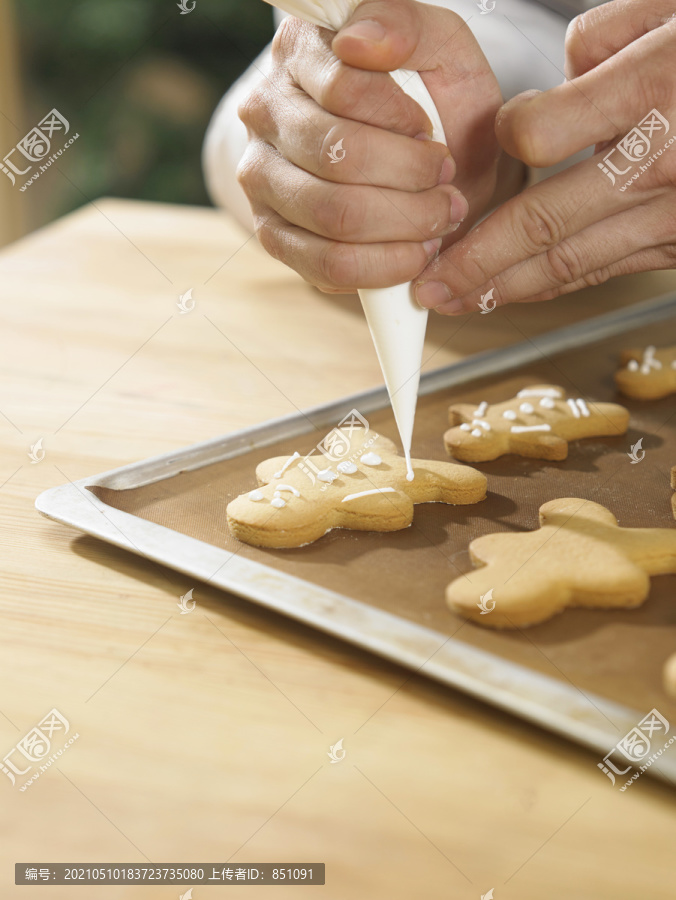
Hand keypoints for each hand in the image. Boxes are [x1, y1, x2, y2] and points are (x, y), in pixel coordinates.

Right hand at [237, 0, 503, 291]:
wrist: (430, 161)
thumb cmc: (435, 103)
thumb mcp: (440, 49)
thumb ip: (406, 26)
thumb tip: (358, 41)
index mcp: (298, 53)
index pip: (343, 89)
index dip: (401, 122)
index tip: (431, 133)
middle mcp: (264, 114)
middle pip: (336, 157)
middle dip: (409, 178)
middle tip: (447, 185)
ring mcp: (262, 180)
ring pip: (332, 215)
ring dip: (403, 224)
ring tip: (438, 218)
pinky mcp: (274, 236)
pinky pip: (325, 266)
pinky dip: (383, 266)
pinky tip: (415, 252)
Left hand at [415, 0, 675, 314]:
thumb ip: (614, 31)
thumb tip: (564, 66)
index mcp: (655, 90)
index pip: (537, 130)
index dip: (505, 136)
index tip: (498, 136)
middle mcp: (661, 163)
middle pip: (543, 225)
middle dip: (475, 261)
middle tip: (425, 287)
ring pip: (574, 262)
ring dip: (504, 288)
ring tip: (453, 302)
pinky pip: (610, 269)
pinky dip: (557, 284)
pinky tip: (519, 291)